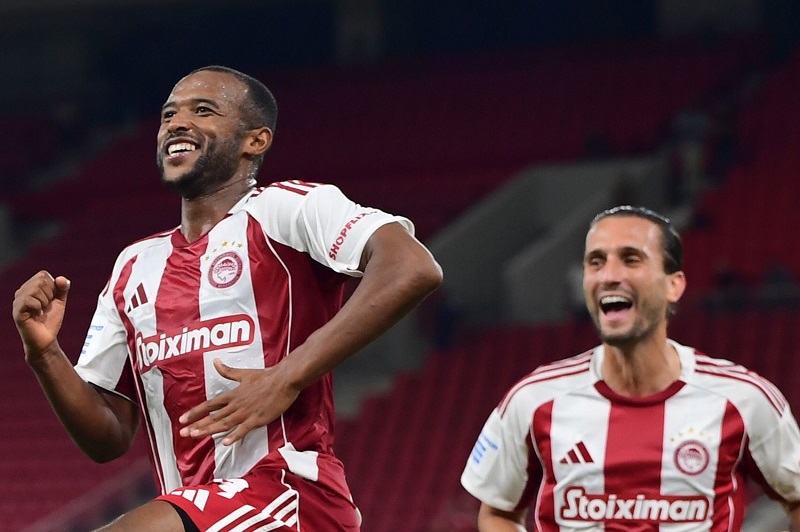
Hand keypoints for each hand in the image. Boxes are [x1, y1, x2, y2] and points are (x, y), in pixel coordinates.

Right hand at [12, 271, 70, 361]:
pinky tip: (36, 314)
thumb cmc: (50, 320)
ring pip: (35, 289)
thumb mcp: (60, 301)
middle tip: (45, 307)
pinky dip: (38, 307)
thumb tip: (61, 278)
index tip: (51, 300)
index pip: (43, 275)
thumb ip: (62, 288)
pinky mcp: (16, 310)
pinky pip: (29, 300)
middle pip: (40, 280)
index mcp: (31, 287)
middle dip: (50, 294)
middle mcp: (22, 292)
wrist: (46, 339)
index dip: (53, 287)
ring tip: (40, 311)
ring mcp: (18, 301)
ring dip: (44, 302)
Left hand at [178, 358, 299, 445]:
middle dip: (197, 425)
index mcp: (233, 394)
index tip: (182, 419)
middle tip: (183, 433)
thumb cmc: (266, 376)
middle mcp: (236, 404)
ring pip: (224, 423)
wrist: (284, 379)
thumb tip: (216, 361)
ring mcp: (246, 413)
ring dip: (209, 430)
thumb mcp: (244, 373)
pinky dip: (234, 435)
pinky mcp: (258, 419)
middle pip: (213, 416)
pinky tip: (225, 443)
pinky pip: (244, 429)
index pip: (210, 405)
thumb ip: (228, 371)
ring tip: (196, 435)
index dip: (195, 412)